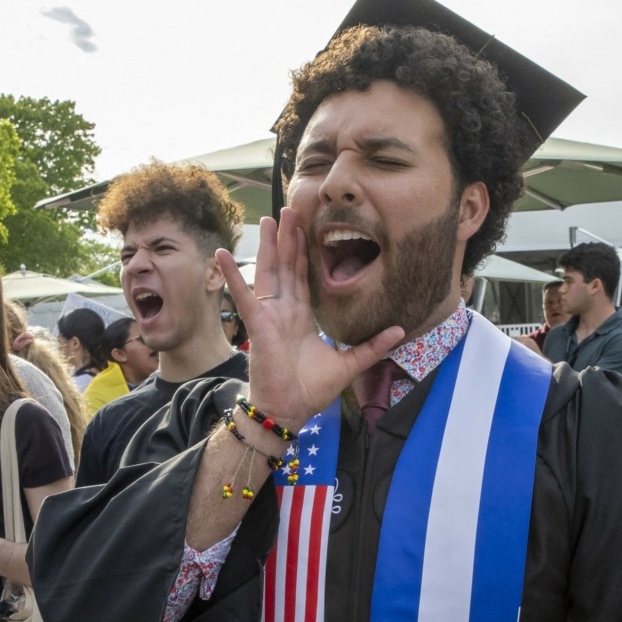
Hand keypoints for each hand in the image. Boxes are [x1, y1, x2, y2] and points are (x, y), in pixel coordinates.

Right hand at [217, 209, 404, 427]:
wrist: (290, 411)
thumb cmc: (310, 390)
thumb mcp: (349, 363)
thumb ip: (372, 346)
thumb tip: (400, 330)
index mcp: (300, 318)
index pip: (302, 277)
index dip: (303, 252)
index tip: (305, 228)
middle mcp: (282, 312)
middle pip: (285, 267)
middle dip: (287, 238)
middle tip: (289, 209)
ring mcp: (268, 316)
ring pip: (268, 272)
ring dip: (267, 245)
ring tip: (267, 219)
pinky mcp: (258, 325)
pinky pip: (244, 295)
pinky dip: (233, 274)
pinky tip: (221, 253)